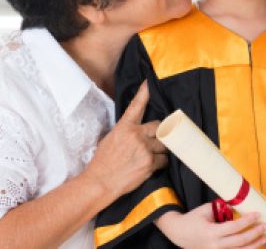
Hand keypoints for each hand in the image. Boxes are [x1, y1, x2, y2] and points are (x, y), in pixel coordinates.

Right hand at [84, 81, 166, 197]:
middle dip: (160, 134)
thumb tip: (137, 128)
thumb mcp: (110, 139)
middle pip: (159, 126)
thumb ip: (125, 131)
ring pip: (164, 144)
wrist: (101, 182)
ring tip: (151, 157)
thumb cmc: (103, 162)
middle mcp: (136, 135)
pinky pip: (164, 159)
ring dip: (161, 150)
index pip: (136, 106)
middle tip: (155, 141)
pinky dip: (161, 163)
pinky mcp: (149, 162)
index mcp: (124, 127)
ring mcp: (144, 148)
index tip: (150, 83)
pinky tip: (152, 166)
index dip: (144, 93)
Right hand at [156, 203, 265, 247]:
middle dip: (255, 233)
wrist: (179, 233)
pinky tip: (253, 246)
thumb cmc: (192, 219)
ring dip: (254, 245)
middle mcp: (215, 246)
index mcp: (211, 232)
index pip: (234, 227)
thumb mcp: (205, 210)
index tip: (257, 214)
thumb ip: (222, 208)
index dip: (248, 221)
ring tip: (264, 238)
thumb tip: (238, 205)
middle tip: (265, 226)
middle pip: (240, 242)